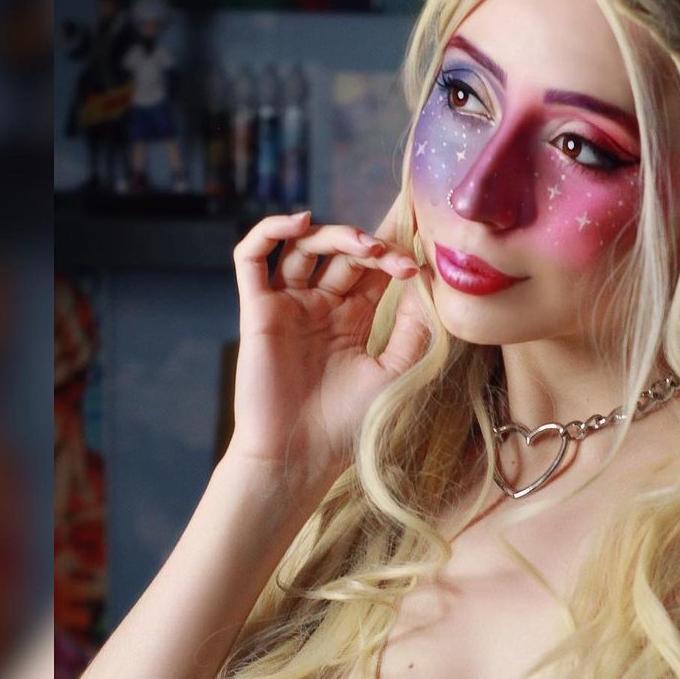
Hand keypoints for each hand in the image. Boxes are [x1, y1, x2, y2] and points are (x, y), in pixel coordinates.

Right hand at [224, 199, 430, 503]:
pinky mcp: (257, 309)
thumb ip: (413, 327)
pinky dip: (271, 231)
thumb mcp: (396, 371)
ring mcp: (287, 305)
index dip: (395, 251)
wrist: (299, 455)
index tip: (423, 255)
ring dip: (335, 234)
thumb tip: (427, 282)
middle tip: (398, 257)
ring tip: (364, 246)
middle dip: (373, 245)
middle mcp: (319, 306)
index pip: (373, 267)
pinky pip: (252, 257)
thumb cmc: (348, 424)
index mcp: (352, 319)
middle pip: (343, 252)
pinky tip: (299, 222)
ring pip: (304, 246)